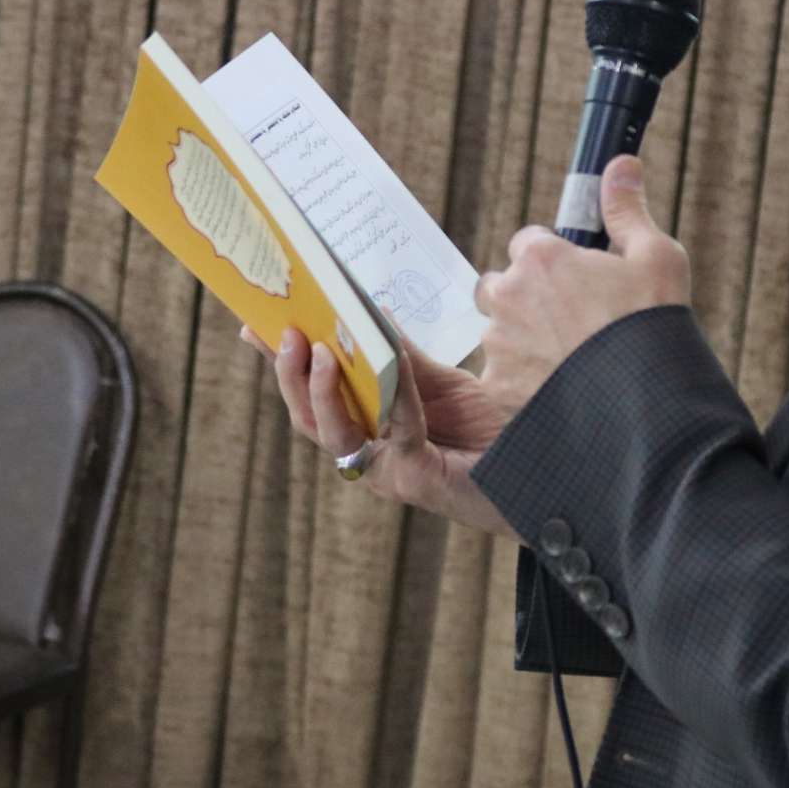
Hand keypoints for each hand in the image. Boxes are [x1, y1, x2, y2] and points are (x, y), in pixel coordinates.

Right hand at [244, 325, 516, 538]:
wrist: (536, 468)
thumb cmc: (484, 429)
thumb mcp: (434, 381)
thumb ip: (399, 354)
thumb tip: (368, 307)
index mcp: (362, 430)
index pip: (306, 396)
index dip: (278, 364)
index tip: (252, 325)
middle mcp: (365, 457)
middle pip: (307, 419)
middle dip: (290, 376)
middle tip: (286, 333)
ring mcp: (387, 474)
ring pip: (335, 436)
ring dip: (322, 393)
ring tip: (320, 352)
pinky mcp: (418, 481)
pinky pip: (398, 433)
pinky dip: (396, 394)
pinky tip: (394, 358)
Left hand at [474, 155, 690, 412]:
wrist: (647, 402)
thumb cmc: (653, 324)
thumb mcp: (656, 256)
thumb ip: (626, 209)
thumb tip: (620, 164)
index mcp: (540, 257)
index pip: (528, 243)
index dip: (554, 259)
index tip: (578, 278)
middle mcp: (508, 295)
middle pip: (503, 285)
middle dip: (527, 296)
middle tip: (571, 319)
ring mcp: (499, 343)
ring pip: (499, 332)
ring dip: (523, 339)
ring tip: (569, 358)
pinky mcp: (497, 387)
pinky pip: (501, 375)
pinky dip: (522, 380)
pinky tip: (559, 387)